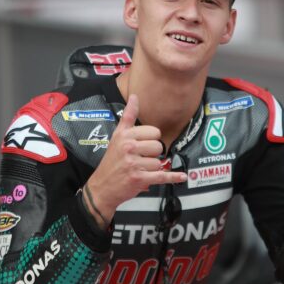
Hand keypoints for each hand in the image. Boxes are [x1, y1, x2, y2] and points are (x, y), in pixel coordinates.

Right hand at [84, 94, 186, 226]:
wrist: (102, 187)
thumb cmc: (111, 162)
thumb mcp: (117, 136)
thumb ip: (128, 116)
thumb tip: (134, 97)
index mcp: (125, 136)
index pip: (153, 132)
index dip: (151, 139)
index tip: (143, 145)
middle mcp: (129, 148)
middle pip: (158, 146)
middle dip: (153, 154)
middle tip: (141, 158)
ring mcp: (134, 164)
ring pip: (159, 162)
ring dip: (153, 168)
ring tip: (141, 169)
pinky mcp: (139, 179)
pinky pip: (162, 176)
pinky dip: (173, 177)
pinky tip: (182, 176)